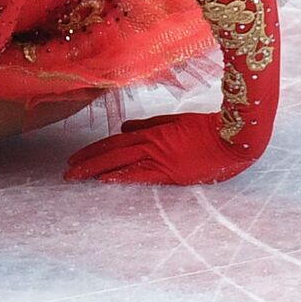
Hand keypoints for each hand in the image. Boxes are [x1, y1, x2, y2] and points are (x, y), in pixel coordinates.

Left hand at [63, 112, 260, 184]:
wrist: (234, 140)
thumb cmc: (207, 129)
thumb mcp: (173, 122)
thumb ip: (147, 125)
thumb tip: (122, 130)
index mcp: (150, 134)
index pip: (113, 143)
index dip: (92, 150)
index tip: (74, 158)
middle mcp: (150, 146)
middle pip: (111, 153)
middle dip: (86, 162)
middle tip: (66, 170)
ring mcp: (160, 159)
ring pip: (119, 162)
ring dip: (95, 169)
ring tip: (75, 176)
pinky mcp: (171, 173)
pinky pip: (140, 175)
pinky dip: (120, 176)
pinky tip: (103, 180)